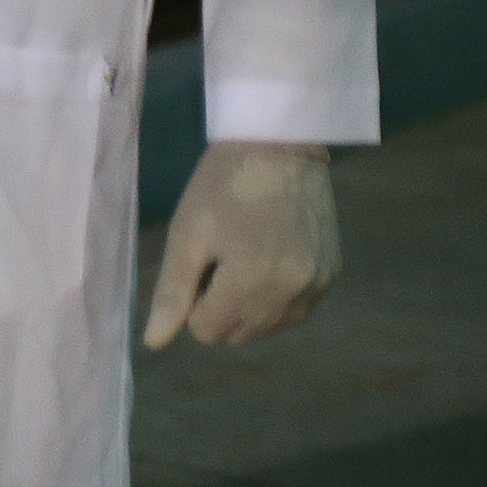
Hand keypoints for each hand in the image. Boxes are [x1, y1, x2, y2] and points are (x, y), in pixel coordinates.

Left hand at [143, 141, 340, 349]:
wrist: (279, 143)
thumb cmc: (223, 184)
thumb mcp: (187, 234)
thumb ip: (171, 293)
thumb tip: (154, 343)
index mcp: (253, 283)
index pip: (207, 331)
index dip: (192, 300)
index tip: (198, 260)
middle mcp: (293, 293)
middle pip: (238, 334)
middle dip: (218, 304)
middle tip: (219, 254)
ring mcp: (318, 286)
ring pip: (267, 326)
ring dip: (246, 304)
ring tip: (243, 251)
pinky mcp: (332, 275)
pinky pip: (294, 310)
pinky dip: (274, 296)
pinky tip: (266, 256)